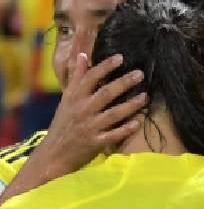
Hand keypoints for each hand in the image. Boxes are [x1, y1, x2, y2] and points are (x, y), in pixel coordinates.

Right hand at [36, 53, 145, 179]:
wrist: (54, 153)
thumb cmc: (63, 123)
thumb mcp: (66, 99)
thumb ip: (76, 78)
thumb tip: (82, 55)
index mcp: (74, 97)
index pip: (90, 78)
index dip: (105, 67)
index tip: (120, 57)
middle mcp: (82, 110)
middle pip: (105, 93)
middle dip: (123, 82)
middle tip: (140, 73)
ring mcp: (89, 127)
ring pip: (113, 113)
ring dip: (130, 105)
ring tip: (145, 96)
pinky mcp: (95, 143)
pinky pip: (114, 135)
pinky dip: (126, 129)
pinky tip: (138, 122)